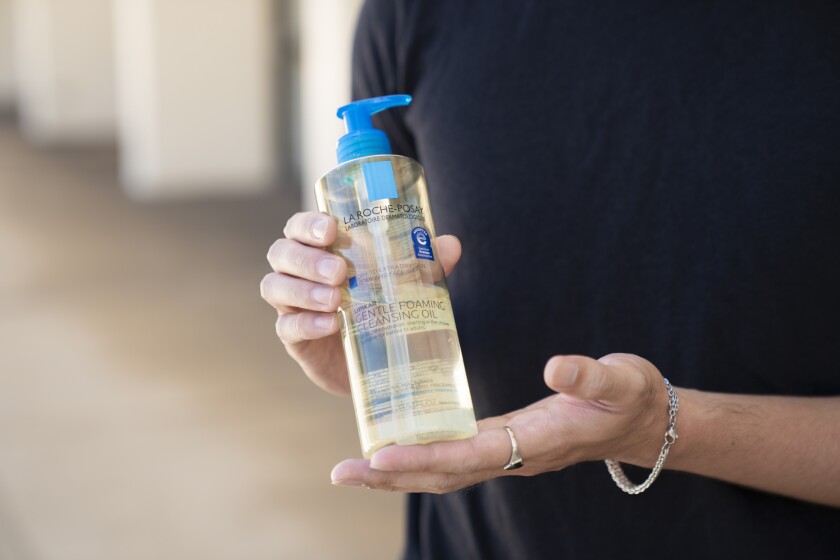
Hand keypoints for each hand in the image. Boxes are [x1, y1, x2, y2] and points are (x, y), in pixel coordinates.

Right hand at [261, 211, 462, 395]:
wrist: (378, 363)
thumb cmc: (385, 306)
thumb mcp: (407, 284)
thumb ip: (425, 264)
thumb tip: (451, 245)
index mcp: (319, 249)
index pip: (299, 227)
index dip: (307, 224)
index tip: (330, 229)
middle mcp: (298, 272)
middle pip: (282, 253)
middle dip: (306, 258)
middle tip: (339, 270)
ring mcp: (292, 305)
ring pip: (275, 286)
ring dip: (303, 289)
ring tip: (334, 298)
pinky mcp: (295, 339)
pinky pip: (287, 327)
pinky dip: (306, 324)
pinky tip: (330, 324)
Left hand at [331, 353, 669, 491]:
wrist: (641, 420)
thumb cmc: (631, 397)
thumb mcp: (621, 380)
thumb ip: (590, 377)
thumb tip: (555, 368)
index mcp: (538, 441)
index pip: (472, 455)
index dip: (426, 457)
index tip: (381, 456)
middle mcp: (516, 455)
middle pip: (444, 474)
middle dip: (393, 476)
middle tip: (342, 473)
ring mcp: (508, 453)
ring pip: (444, 471)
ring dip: (397, 472)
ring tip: (352, 468)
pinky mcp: (504, 443)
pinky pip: (453, 457)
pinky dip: (418, 457)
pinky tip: (393, 446)